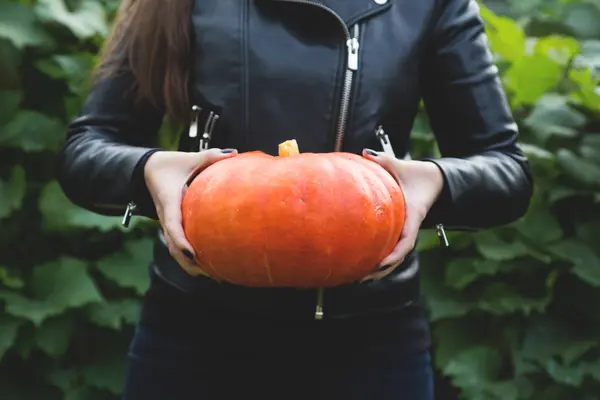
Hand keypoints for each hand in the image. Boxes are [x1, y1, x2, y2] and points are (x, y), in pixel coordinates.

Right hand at [144, 148, 236, 276]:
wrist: (146, 169)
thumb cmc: (168, 164)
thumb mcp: (188, 157)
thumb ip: (209, 156)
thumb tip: (232, 153)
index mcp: (169, 202)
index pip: (173, 226)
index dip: (181, 241)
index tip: (193, 254)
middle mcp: (166, 217)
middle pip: (174, 247)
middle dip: (190, 263)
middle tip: (212, 274)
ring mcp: (167, 223)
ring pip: (174, 250)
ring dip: (190, 265)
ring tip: (213, 276)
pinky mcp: (171, 225)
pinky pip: (177, 245)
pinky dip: (188, 258)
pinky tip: (207, 266)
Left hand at [360, 149, 443, 281]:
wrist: (434, 179)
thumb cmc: (417, 173)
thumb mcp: (401, 165)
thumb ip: (384, 160)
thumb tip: (366, 153)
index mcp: (413, 214)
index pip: (406, 239)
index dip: (394, 253)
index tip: (380, 262)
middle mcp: (410, 226)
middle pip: (399, 255)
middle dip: (382, 269)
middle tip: (362, 277)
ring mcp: (406, 230)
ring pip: (396, 256)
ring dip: (380, 269)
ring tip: (360, 278)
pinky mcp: (401, 230)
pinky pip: (393, 248)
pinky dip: (381, 259)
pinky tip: (365, 265)